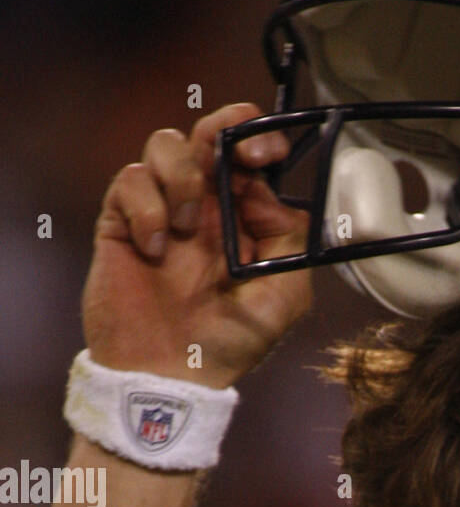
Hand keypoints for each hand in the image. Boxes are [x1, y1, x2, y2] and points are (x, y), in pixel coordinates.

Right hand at [82, 103, 312, 388]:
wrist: (166, 375)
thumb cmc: (227, 345)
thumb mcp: (283, 298)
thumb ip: (290, 241)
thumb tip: (269, 193)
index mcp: (245, 221)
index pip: (251, 158)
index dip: (259, 140)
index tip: (264, 152)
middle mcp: (205, 208)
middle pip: (209, 134)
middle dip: (220, 130)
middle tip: (223, 156)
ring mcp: (163, 211)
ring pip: (166, 144)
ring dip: (180, 175)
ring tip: (187, 227)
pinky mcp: (123, 221)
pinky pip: (129, 180)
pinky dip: (145, 208)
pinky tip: (154, 249)